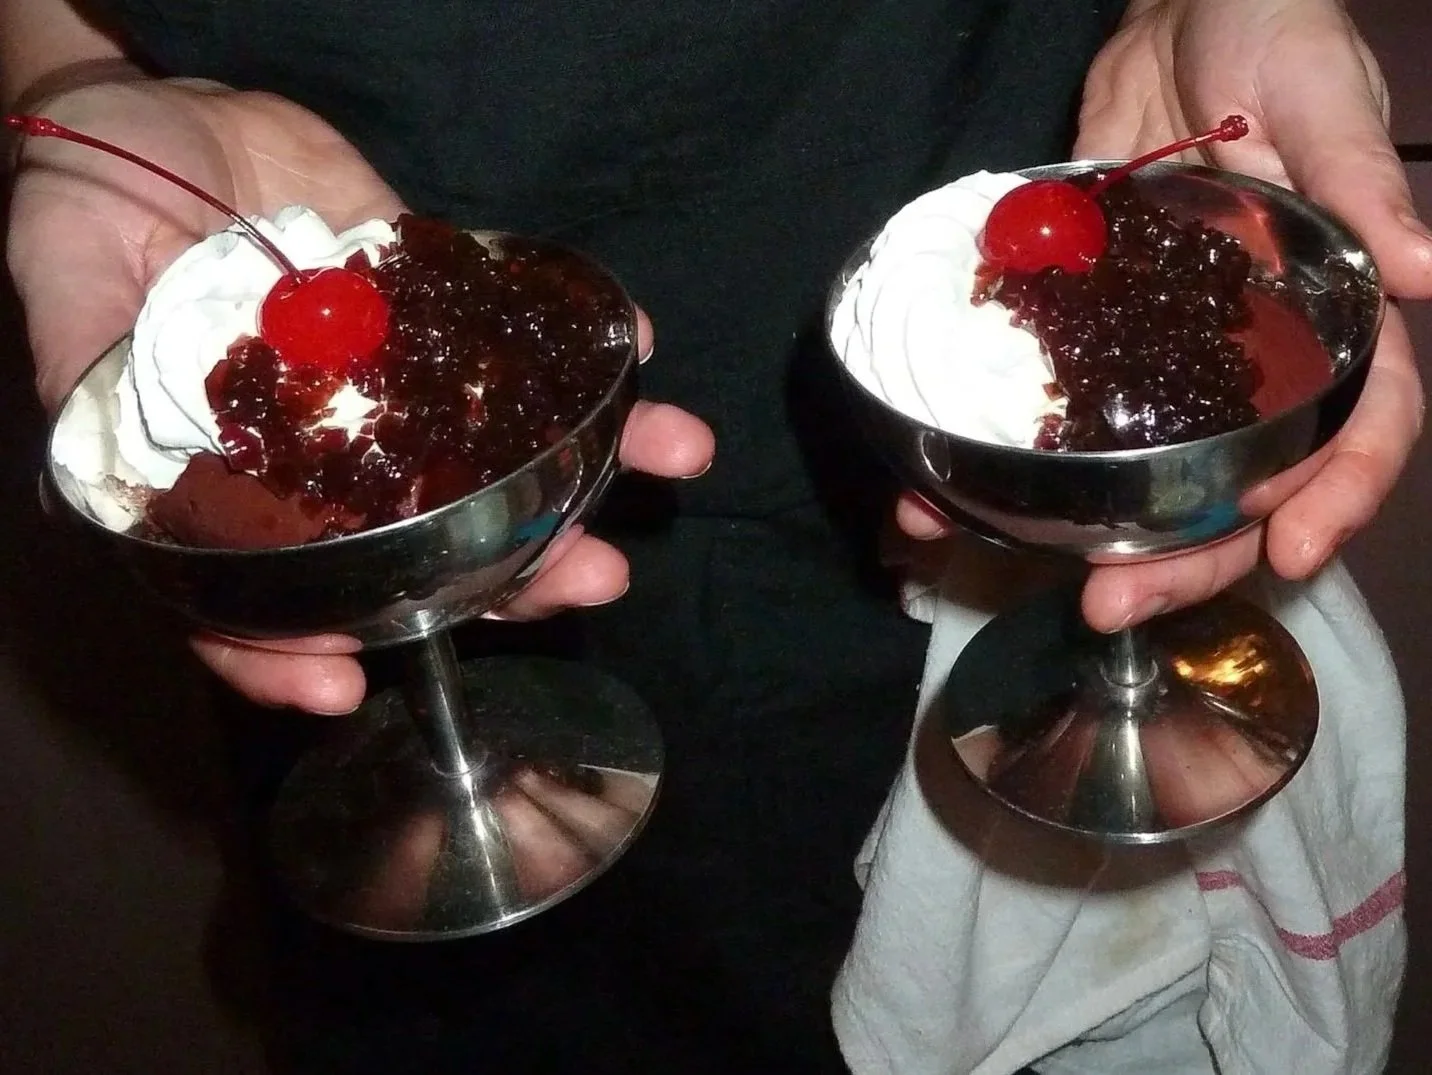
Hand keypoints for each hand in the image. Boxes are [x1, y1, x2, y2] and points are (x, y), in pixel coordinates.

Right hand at [10, 78, 713, 711]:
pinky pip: (514, 338)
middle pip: (430, 541)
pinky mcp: (435, 307)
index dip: (291, 655)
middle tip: (591, 575)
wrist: (154, 109)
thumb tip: (110, 477)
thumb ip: (91, 384)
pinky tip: (641, 347)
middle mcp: (333, 454)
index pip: (261, 599)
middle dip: (520, 567)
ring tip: (672, 455)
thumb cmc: (81, 209)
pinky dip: (583, 345)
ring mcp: (397, 384)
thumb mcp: (64, 295)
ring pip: (500, 449)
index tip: (347, 687)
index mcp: (238, 482)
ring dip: (588, 461)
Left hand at [898, 0, 1427, 630]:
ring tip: (1023, 576)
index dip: (1337, 495)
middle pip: (1236, 484)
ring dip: (1087, 537)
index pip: (1361, 425)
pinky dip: (999, 460)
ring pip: (1139, 472)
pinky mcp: (1090, 335)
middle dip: (1186, 556)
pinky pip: (1052, 411)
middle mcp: (1250, 357)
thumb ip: (1361, 184)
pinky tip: (939, 497)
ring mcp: (1164, 356)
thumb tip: (1426, 269)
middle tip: (1115, 604)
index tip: (1293, 554)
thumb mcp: (1324, 102)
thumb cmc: (1279, 39)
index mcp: (1332, 316)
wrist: (1175, 15)